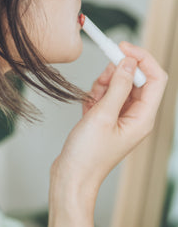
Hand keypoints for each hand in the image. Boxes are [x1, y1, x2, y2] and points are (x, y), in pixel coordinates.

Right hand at [51, 41, 167, 203]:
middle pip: (136, 79)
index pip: (155, 78)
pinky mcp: (108, 120)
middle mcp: (136, 117)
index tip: (123, 48)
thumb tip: (128, 62)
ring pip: (119, 86)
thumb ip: (118, 86)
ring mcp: (122, 118)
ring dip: (104, 84)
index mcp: (143, 118)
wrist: (71, 177)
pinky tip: (87, 109)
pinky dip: (96, 95)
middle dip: (118, 73)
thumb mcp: (102, 116)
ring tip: (91, 100)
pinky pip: (107, 96)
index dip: (142, 59)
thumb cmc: (87, 156)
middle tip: (101, 77)